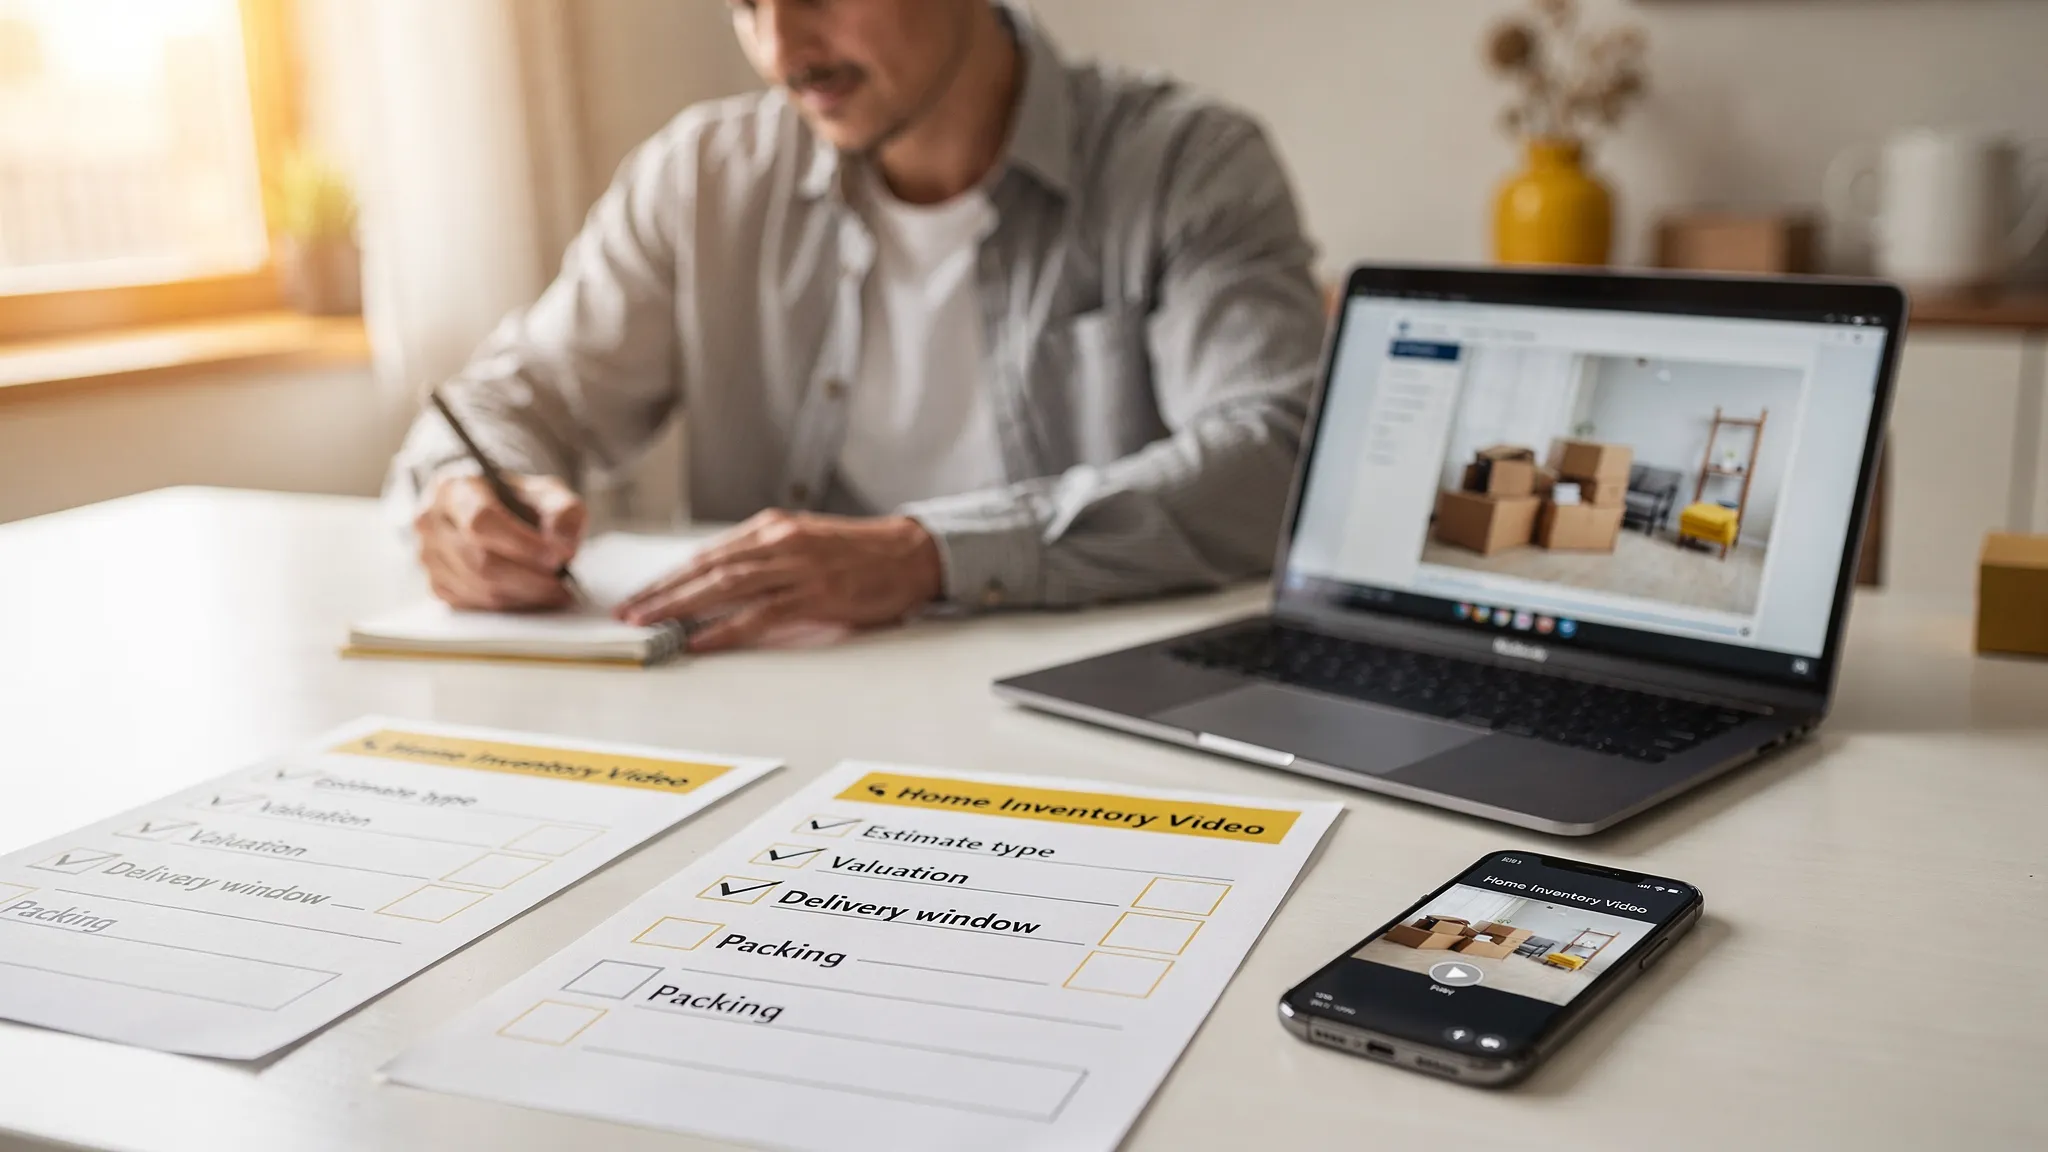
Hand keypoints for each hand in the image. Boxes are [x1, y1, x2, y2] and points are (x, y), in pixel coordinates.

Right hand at [416, 474, 586, 610]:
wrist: (490, 508)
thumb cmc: (516, 499)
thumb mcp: (546, 492)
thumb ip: (563, 511)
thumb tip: (563, 546)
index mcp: (454, 487)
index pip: (482, 520)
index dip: (522, 544)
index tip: (557, 557)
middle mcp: (431, 520)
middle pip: (480, 561)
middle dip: (528, 577)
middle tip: (563, 582)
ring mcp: (428, 555)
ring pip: (477, 587)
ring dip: (522, 594)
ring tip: (555, 591)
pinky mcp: (435, 582)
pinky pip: (473, 603)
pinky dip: (508, 604)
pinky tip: (531, 595)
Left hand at [615, 510, 943, 651]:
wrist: (912, 554)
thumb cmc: (861, 553)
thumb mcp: (806, 541)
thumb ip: (766, 558)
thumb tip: (721, 582)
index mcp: (773, 528)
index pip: (708, 554)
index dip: (670, 576)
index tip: (642, 595)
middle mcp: (778, 542)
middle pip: (706, 568)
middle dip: (662, 592)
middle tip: (630, 613)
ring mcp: (796, 568)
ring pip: (724, 587)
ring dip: (680, 607)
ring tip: (650, 624)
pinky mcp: (814, 595)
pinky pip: (759, 614)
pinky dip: (725, 628)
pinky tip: (699, 639)